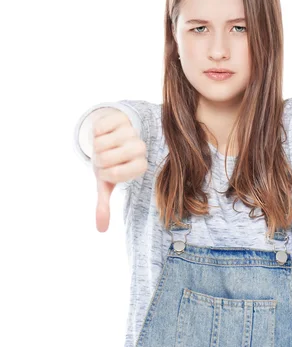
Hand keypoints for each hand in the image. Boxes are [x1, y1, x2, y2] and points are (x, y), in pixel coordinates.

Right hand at [91, 110, 147, 232]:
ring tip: (104, 147)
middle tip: (105, 158)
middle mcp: (139, 147)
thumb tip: (101, 229)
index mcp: (140, 165)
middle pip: (108, 158)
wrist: (111, 137)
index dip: (108, 174)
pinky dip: (95, 133)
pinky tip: (103, 134)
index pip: (121, 174)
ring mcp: (130, 131)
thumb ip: (104, 204)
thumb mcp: (106, 184)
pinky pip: (100, 128)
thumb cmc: (109, 164)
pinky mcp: (119, 117)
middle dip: (100, 160)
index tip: (109, 171)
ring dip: (97, 147)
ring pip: (103, 142)